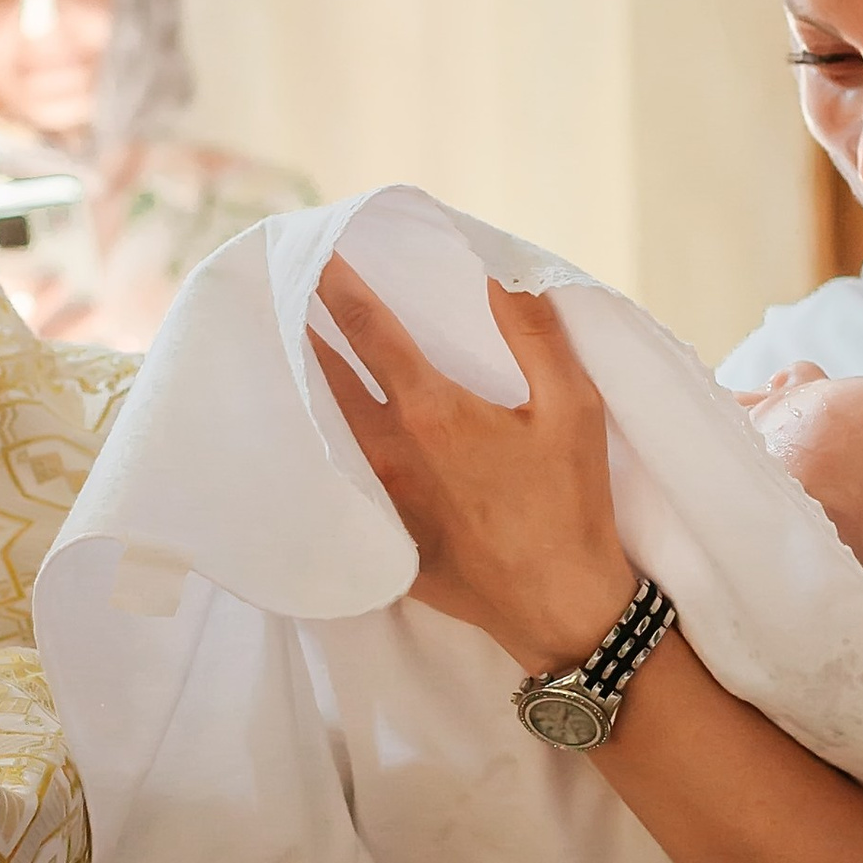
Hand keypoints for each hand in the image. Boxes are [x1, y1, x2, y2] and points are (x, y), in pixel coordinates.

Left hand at [310, 259, 637, 670]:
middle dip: (311, 331)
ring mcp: (383, 500)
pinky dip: (331, 450)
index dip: (340, 288)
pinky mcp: (388, 539)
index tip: (317, 254)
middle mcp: (391, 452)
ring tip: (296, 354)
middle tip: (289, 295)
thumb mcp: (573, 408)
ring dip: (314, 388)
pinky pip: (346, 484)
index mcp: (432, 411)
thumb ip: (534, 335)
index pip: (368, 332)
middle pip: (331, 377)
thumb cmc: (571, 505)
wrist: (560, 607)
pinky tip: (325, 440)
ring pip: (331, 430)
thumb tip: (499, 278)